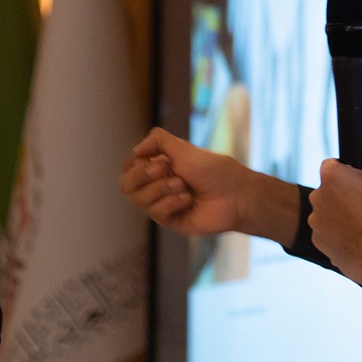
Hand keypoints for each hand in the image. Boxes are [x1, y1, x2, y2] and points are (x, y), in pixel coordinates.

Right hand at [120, 127, 301, 246]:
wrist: (235, 194)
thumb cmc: (213, 170)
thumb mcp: (183, 148)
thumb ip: (157, 141)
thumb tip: (135, 150)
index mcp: (159, 167)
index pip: (128, 167)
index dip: (137, 164)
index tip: (158, 159)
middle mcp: (157, 186)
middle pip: (126, 186)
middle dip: (143, 176)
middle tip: (167, 169)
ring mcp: (163, 204)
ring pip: (139, 200)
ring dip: (161, 188)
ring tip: (183, 185)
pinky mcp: (171, 221)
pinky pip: (155, 213)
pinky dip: (171, 203)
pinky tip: (188, 199)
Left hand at [308, 159, 361, 291]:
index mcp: (333, 177)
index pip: (332, 166)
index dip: (347, 173)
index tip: (359, 184)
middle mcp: (318, 198)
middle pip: (329, 191)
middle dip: (343, 196)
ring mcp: (317, 223)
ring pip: (328, 214)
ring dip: (340, 217)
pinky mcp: (319, 244)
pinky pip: (329, 234)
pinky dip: (340, 237)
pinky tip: (360, 242)